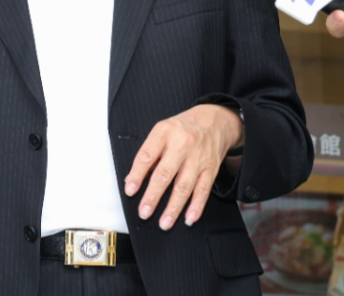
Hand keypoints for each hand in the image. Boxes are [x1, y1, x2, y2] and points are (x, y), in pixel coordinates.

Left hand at [123, 104, 243, 229]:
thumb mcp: (161, 131)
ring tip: (165, 222)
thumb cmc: (182, 129)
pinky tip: (189, 218)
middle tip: (144, 212)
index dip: (137, 175)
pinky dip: (197, 206)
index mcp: (164, 133)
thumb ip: (148, 153)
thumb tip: (133, 179)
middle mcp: (182, 145)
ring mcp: (198, 158)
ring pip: (184, 186)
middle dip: (153, 196)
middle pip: (165, 174)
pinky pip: (203, 190)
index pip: (147, 156)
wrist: (214, 121)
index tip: (130, 190)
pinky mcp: (211, 169)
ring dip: (174, 207)